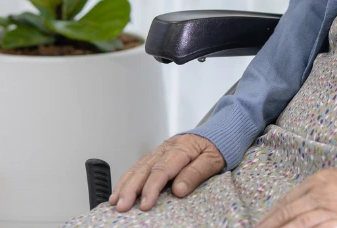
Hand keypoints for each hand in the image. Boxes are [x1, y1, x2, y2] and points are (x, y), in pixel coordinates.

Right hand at [108, 133, 224, 212]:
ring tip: (115, 201)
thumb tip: (178, 189)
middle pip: (145, 168)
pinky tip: (120, 189)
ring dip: (125, 184)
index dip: (151, 188)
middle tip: (122, 206)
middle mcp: (168, 148)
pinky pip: (140, 165)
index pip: (162, 170)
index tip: (145, 204)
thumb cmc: (217, 146)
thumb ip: (196, 174)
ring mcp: (161, 150)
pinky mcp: (158, 153)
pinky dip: (128, 177)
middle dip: (131, 188)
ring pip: (139, 166)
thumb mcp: (213, 160)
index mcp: (182, 148)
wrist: (221, 130)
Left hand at [256, 168, 336, 227]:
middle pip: (289, 212)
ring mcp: (330, 210)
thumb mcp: (331, 179)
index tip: (259, 224)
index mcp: (316, 181)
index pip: (287, 200)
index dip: (271, 214)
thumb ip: (311, 190)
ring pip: (300, 224)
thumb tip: (287, 205)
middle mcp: (320, 194)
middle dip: (271, 225)